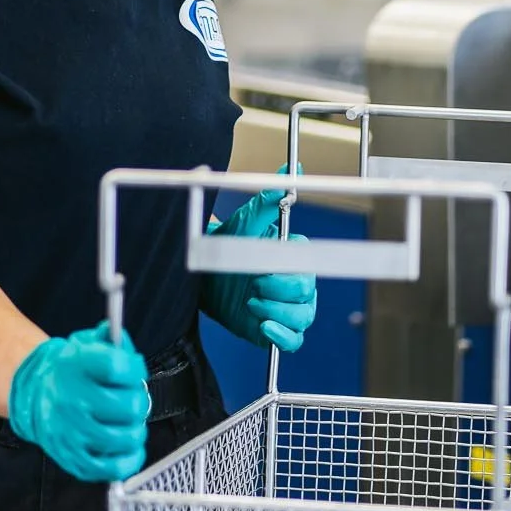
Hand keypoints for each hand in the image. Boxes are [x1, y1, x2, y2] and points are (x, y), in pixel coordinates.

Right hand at [8, 324, 149, 480]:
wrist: (36, 396)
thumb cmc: (69, 371)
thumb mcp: (84, 344)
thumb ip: (111, 339)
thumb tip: (124, 341)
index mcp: (73, 368)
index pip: (116, 366)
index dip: (134, 368)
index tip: (134, 369)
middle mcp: (72, 401)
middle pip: (128, 405)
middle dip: (138, 399)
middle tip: (131, 397)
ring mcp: (73, 433)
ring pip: (125, 437)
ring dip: (136, 428)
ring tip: (129, 421)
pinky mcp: (75, 459)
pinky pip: (112, 467)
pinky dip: (130, 459)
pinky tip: (129, 446)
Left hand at [200, 178, 316, 352]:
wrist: (204, 277)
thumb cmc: (227, 245)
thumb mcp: (244, 222)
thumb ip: (267, 200)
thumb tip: (290, 170)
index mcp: (295, 256)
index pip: (307, 266)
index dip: (286, 271)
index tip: (263, 269)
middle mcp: (298, 282)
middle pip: (306, 293)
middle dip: (277, 291)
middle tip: (252, 284)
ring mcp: (289, 308)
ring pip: (303, 317)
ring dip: (276, 312)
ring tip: (251, 302)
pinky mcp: (276, 329)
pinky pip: (294, 340)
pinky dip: (282, 337)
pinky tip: (263, 327)